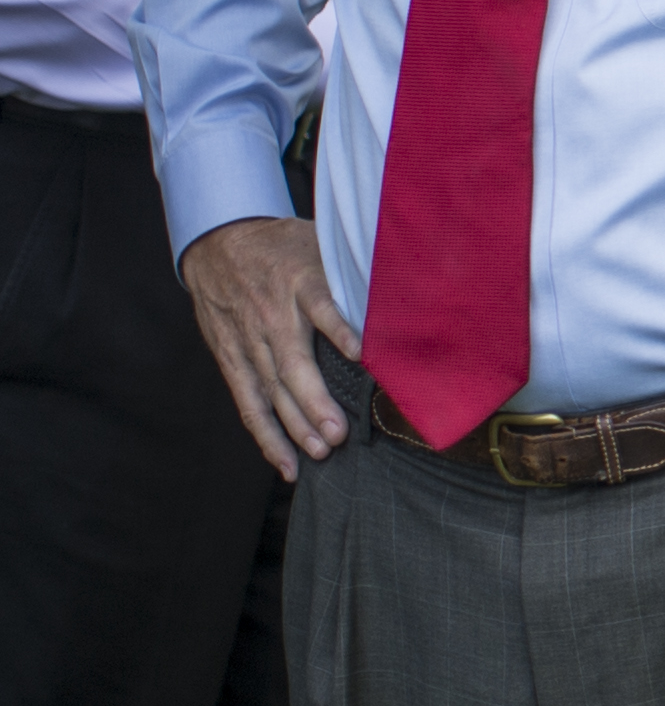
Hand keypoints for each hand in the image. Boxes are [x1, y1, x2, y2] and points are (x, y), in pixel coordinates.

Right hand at [179, 216, 357, 481]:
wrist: (216, 241)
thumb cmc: (281, 246)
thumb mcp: (319, 242)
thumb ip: (352, 268)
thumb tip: (407, 284)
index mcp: (298, 282)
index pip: (320, 305)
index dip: (337, 328)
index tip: (359, 352)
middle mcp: (270, 315)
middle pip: (291, 363)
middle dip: (314, 401)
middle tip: (339, 433)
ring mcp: (247, 340)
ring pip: (270, 389)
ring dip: (294, 424)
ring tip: (320, 452)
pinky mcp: (231, 358)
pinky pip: (248, 401)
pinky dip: (266, 434)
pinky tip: (286, 463)